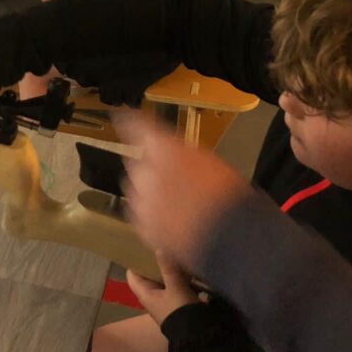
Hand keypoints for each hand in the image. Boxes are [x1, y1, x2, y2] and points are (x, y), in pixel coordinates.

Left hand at [117, 113, 250, 270]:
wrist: (229, 235)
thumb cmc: (226, 193)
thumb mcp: (208, 161)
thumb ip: (181, 155)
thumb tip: (174, 157)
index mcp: (162, 147)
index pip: (135, 126)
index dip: (128, 120)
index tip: (122, 116)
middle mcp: (145, 170)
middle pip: (136, 162)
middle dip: (148, 167)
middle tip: (172, 179)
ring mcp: (141, 200)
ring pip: (136, 189)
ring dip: (147, 191)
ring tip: (174, 204)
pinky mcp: (142, 227)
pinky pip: (138, 214)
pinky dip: (149, 214)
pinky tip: (170, 221)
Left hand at [126, 252, 197, 325]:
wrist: (196, 334)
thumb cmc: (179, 309)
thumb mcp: (175, 286)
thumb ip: (167, 268)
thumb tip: (158, 249)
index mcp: (145, 294)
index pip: (132, 276)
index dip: (134, 262)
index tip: (140, 248)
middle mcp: (151, 297)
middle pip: (147, 277)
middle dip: (152, 263)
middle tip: (159, 246)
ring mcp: (163, 301)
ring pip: (161, 281)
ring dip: (166, 270)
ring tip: (172, 253)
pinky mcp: (175, 303)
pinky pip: (172, 287)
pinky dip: (175, 278)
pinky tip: (184, 268)